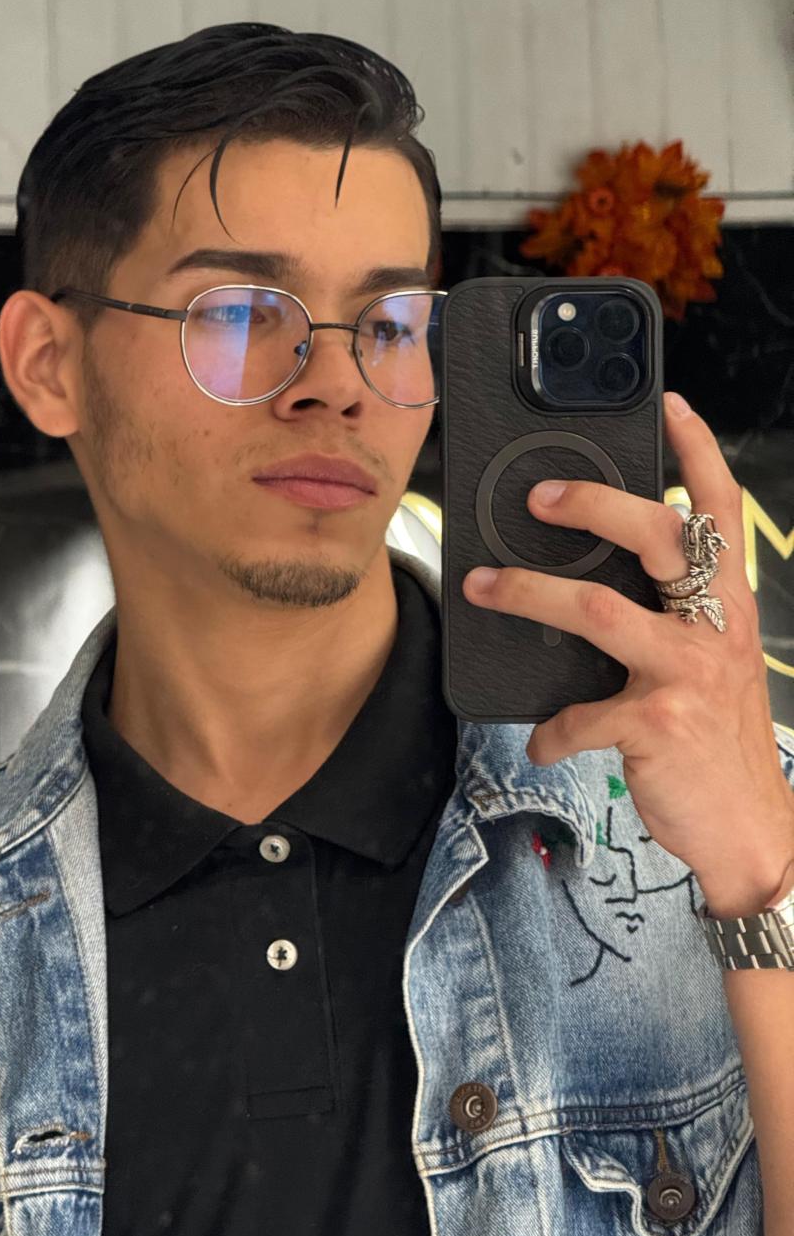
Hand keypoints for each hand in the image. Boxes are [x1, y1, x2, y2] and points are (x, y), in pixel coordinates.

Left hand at [463, 391, 793, 918]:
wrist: (752, 830)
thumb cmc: (715, 738)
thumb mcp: (707, 664)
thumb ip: (667, 618)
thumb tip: (585, 580)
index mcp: (725, 602)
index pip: (718, 511)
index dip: (696, 453)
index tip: (669, 405)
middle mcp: (713, 625)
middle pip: (653, 534)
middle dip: (591, 503)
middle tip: (537, 498)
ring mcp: (687, 671)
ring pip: (595, 608)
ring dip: (527, 594)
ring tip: (483, 587)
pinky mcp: (656, 721)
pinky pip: (579, 711)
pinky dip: (551, 728)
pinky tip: (543, 739)